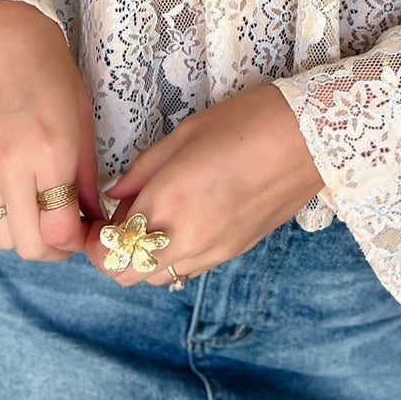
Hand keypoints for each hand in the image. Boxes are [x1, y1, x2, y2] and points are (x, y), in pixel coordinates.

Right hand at [0, 0, 104, 260]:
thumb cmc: (45, 60)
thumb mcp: (80, 112)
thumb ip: (85, 172)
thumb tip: (92, 215)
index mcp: (52, 150)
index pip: (61, 232)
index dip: (78, 241)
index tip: (86, 230)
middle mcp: (12, 165)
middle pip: (29, 245)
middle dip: (53, 247)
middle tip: (65, 230)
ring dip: (21, 235)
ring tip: (36, 213)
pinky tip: (6, 203)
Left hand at [84, 83, 324, 286]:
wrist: (309, 138)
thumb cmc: (244, 122)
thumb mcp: (183, 135)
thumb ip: (142, 171)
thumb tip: (115, 195)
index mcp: (167, 205)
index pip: (108, 253)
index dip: (91, 241)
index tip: (93, 217)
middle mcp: (187, 240)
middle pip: (128, 275)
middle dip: (112, 254)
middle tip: (116, 219)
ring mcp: (214, 252)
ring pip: (158, 277)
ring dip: (143, 256)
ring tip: (150, 216)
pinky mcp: (234, 252)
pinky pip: (188, 268)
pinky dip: (173, 255)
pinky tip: (182, 220)